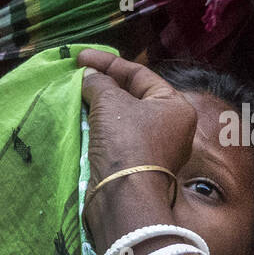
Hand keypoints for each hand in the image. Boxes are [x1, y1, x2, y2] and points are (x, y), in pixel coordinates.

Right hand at [79, 49, 196, 176]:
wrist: (124, 196)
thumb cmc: (126, 141)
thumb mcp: (110, 101)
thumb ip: (99, 82)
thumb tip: (89, 76)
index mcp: (175, 105)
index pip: (139, 73)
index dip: (108, 62)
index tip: (80, 57)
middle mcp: (172, 125)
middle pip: (134, 94)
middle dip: (105, 83)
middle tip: (79, 74)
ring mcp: (157, 148)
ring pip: (125, 117)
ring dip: (101, 105)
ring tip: (78, 93)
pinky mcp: (139, 165)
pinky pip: (120, 136)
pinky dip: (102, 126)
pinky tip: (83, 118)